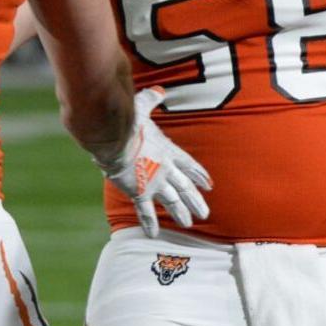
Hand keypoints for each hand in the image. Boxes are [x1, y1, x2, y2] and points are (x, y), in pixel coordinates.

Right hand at [96, 87, 212, 238]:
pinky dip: (149, 223)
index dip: (199, 174)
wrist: (116, 138)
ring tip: (190, 223)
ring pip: (171, 201)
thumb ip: (152, 99)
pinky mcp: (139, 191)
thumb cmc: (128, 120)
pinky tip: (154, 235)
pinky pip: (145, 211)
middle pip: (184, 187)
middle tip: (206, 212)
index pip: (188, 165)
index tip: (209, 184)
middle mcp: (165, 168)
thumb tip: (159, 90)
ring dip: (181, 212)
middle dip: (195, 200)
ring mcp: (154, 182)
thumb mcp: (142, 106)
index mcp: (167, 150)